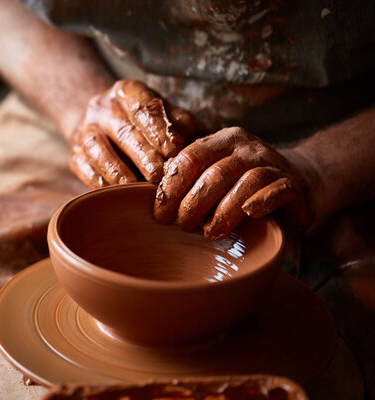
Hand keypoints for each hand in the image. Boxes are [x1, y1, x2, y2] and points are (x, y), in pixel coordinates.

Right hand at [69, 80, 194, 187]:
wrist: (101, 126)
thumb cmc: (143, 123)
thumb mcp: (163, 113)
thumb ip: (179, 124)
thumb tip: (187, 145)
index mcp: (127, 92)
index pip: (143, 108)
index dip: (159, 130)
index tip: (174, 150)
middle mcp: (102, 107)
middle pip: (123, 131)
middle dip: (143, 155)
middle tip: (159, 175)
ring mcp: (85, 131)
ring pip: (98, 150)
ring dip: (118, 171)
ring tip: (135, 188)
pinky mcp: (74, 155)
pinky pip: (85, 169)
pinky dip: (99, 182)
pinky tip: (115, 193)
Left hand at [153, 127, 313, 239]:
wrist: (298, 180)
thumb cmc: (241, 183)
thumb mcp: (213, 173)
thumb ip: (189, 178)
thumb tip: (156, 194)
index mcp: (221, 141)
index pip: (191, 157)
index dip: (172, 186)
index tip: (160, 212)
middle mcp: (246, 147)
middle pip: (214, 173)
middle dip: (193, 203)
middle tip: (182, 226)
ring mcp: (272, 164)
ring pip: (244, 182)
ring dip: (223, 211)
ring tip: (210, 233)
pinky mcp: (293, 185)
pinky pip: (278, 190)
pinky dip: (262, 202)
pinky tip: (249, 215)